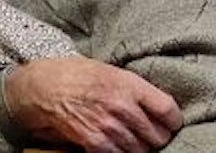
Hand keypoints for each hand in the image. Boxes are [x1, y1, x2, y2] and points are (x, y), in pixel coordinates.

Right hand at [4, 55, 181, 152]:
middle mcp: (122, 106)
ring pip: (141, 150)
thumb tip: (155, 105)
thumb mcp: (109, 70)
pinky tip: (117, 147)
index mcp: (129, 84)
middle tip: (152, 135)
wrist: (42, 87)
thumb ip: (133, 88)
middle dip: (158, 138)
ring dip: (140, 149)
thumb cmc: (75, 74)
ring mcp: (108, 126)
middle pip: (158, 135)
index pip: (168, 110)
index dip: (174, 121)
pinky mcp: (94, 142)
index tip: (171, 123)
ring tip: (134, 142)